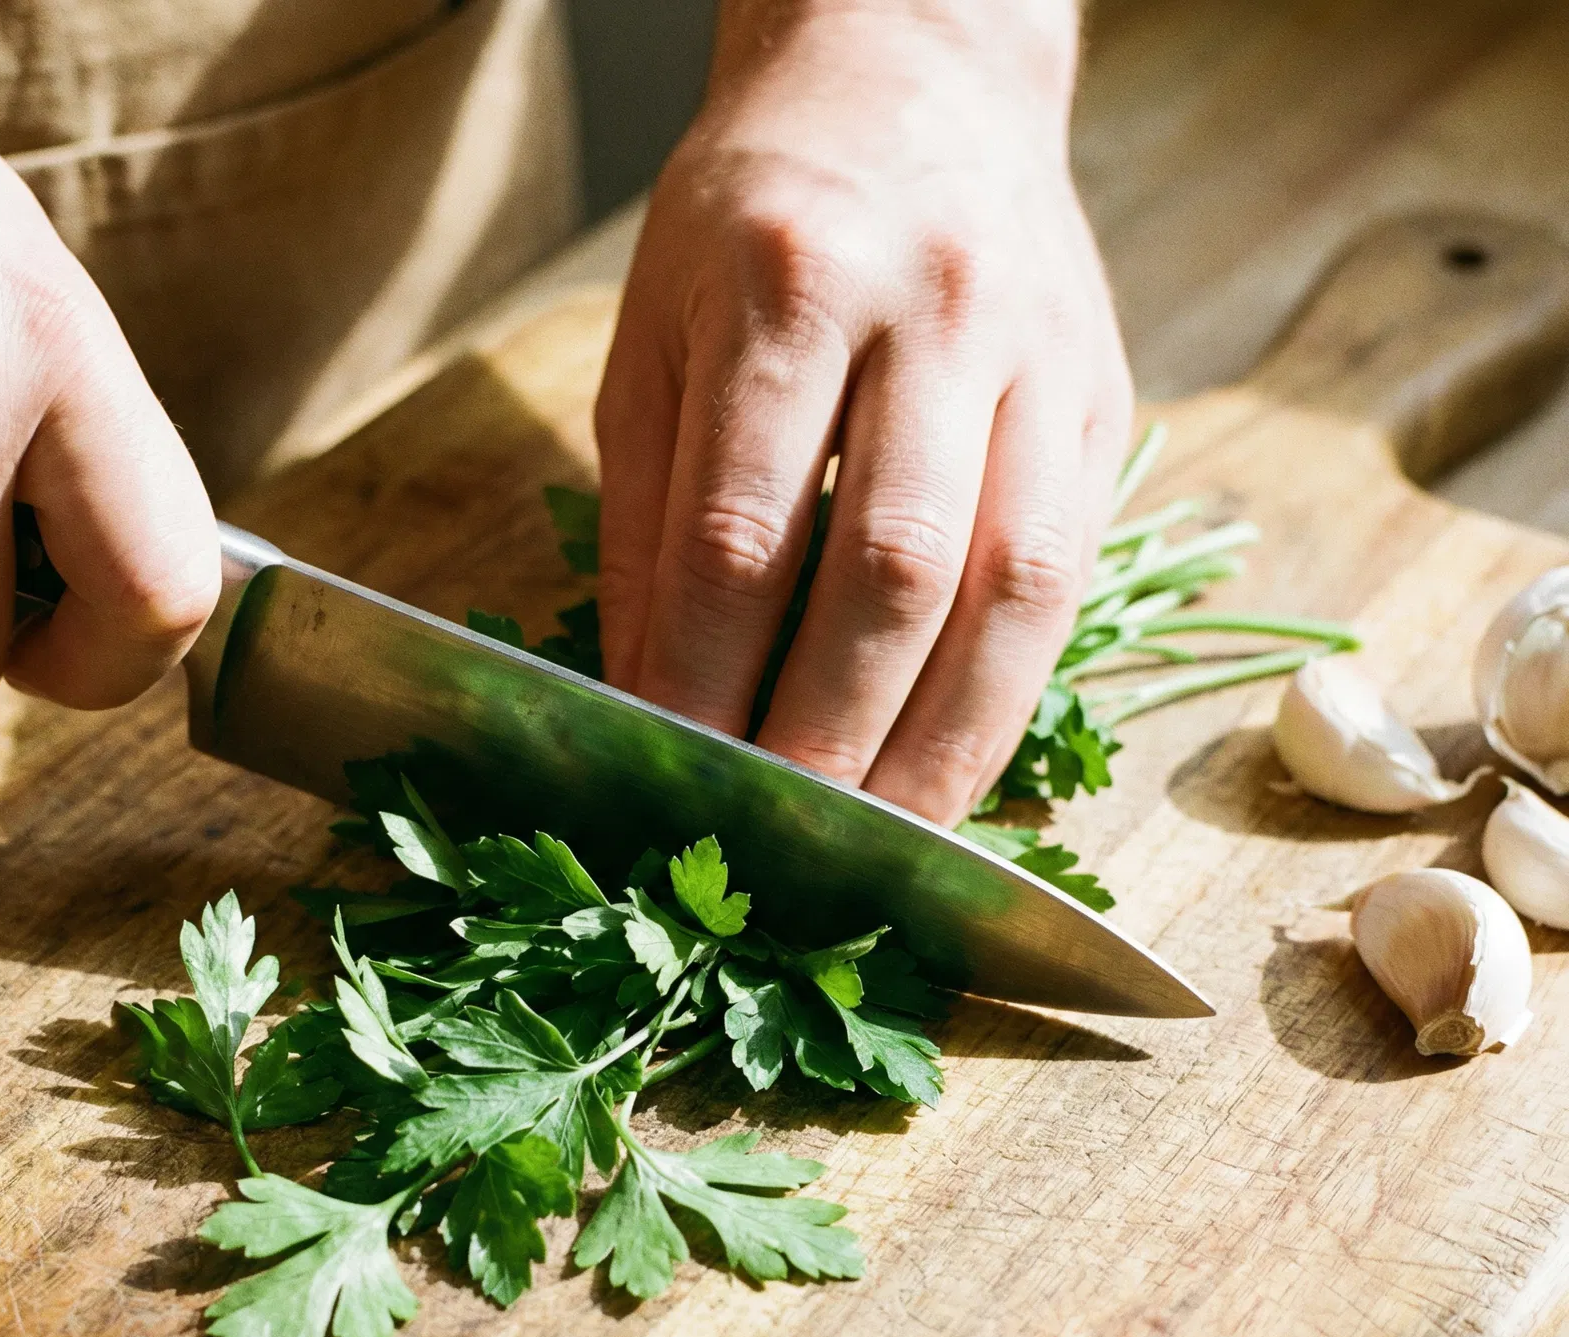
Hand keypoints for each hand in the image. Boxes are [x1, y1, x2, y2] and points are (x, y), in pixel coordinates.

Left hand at [594, 0, 1130, 823]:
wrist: (918, 76)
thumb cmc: (754, 220)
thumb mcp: (651, 338)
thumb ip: (644, 523)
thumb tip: (647, 702)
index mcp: (789, 280)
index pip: (739, 530)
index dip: (701, 678)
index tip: (666, 778)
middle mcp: (938, 312)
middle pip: (894, 571)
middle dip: (830, 735)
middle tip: (779, 847)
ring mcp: (1045, 358)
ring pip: (1012, 590)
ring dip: (944, 747)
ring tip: (880, 847)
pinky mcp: (1105, 406)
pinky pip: (1065, 580)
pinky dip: (1003, 697)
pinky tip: (951, 768)